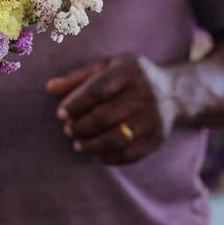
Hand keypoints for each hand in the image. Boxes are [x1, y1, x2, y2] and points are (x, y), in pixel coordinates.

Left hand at [46, 53, 176, 165]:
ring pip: (116, 139)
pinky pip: (129, 154)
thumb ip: (77, 78)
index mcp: (129, 71)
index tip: (60, 113)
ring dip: (91, 145)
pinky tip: (96, 153)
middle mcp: (144, 94)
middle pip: (104, 116)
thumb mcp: (106, 67)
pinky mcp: (157, 138)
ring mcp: (152, 118)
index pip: (97, 89)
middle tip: (68, 129)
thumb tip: (49, 87)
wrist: (174, 92)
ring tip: (78, 144)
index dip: (75, 103)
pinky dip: (108, 157)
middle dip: (80, 126)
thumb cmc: (129, 77)